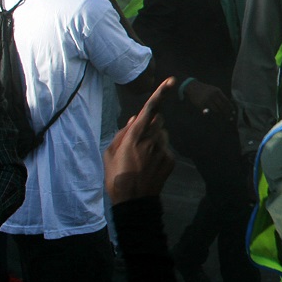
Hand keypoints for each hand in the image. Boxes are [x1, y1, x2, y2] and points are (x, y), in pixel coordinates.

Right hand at [104, 78, 177, 204]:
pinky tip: (149, 165)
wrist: (133, 201)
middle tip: (139, 139)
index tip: (170, 81)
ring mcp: (163, 149)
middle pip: (157, 120)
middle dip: (151, 123)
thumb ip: (123, 133)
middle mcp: (151, 139)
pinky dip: (159, 151)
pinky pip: (166, 147)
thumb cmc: (116, 176)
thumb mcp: (110, 153)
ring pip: (163, 133)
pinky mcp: (170, 159)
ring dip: (155, 138)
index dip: (160, 93)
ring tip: (142, 156)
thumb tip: (135, 119)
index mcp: (134, 136)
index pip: (149, 109)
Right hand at [183, 80, 234, 121]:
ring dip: (220, 115)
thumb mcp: (214, 89)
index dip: (230, 107)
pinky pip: (208, 112)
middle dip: (227, 113)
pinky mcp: (201, 105)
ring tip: (223, 119)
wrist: (193, 87)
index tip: (233, 112)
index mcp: (217, 91)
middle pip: (222, 106)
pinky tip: (215, 118)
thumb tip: (229, 105)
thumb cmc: (206, 89)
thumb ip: (220, 96)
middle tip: (230, 118)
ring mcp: (206, 100)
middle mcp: (212, 95)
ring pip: (216, 110)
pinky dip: (212, 115)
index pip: (226, 101)